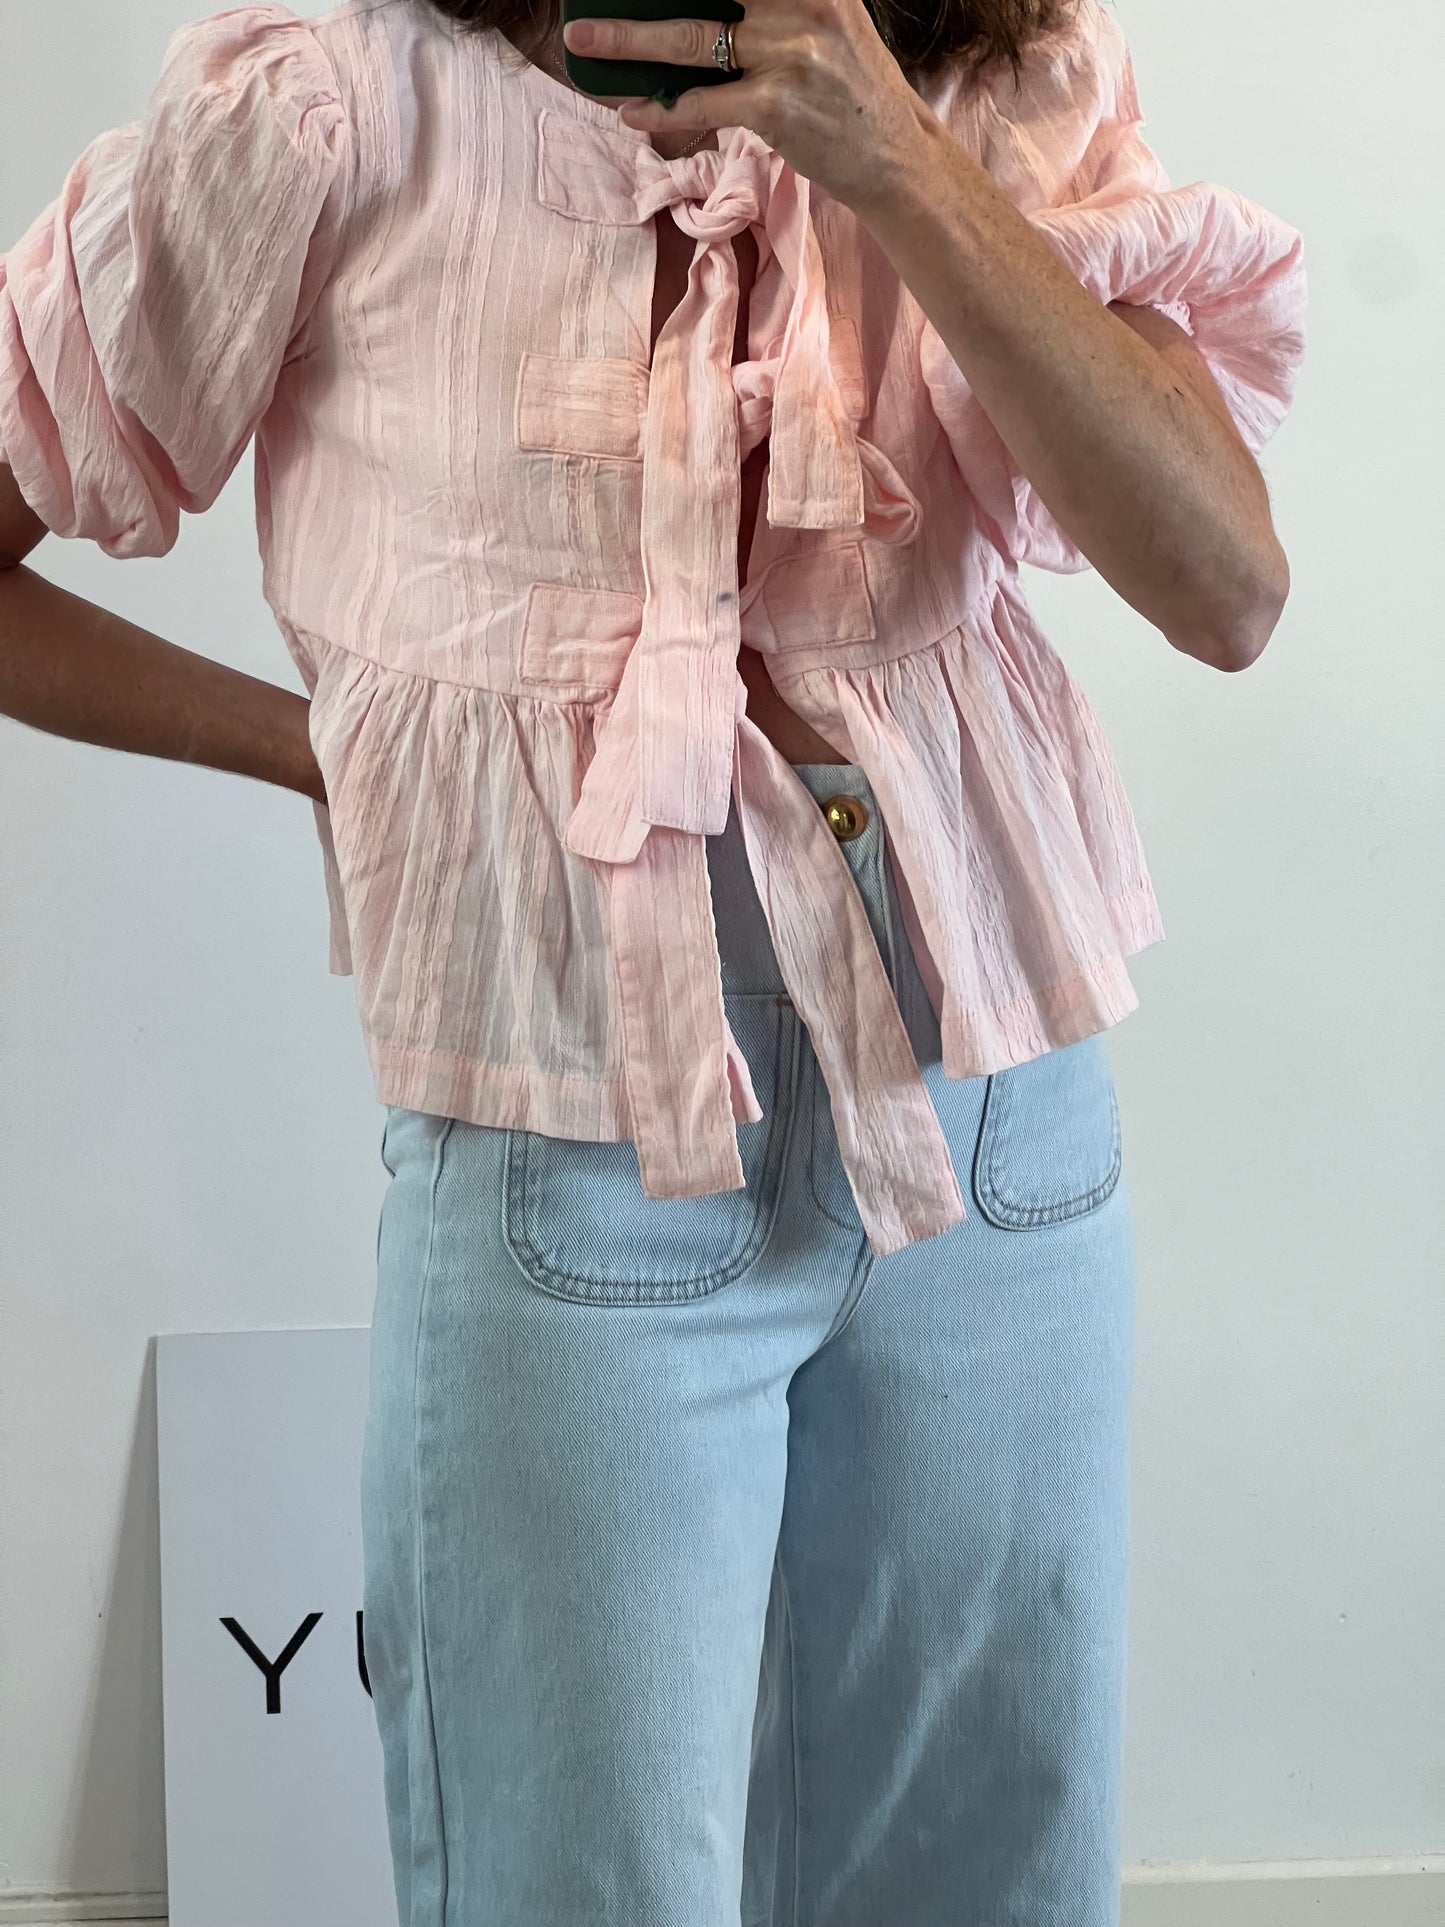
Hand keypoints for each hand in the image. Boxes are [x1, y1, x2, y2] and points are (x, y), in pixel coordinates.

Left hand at [562, 0, 937, 208]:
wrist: (896, 157)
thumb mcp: (830, 21)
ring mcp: (789, 54)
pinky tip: (631, 109)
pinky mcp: (776, 106)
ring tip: (584, 40)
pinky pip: (702, 102)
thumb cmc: (852, 90)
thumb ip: (776, 5)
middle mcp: (803, 4)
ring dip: (628, 41)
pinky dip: (661, 107)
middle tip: (591, 0)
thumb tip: (708, 6)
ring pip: (689, 39)